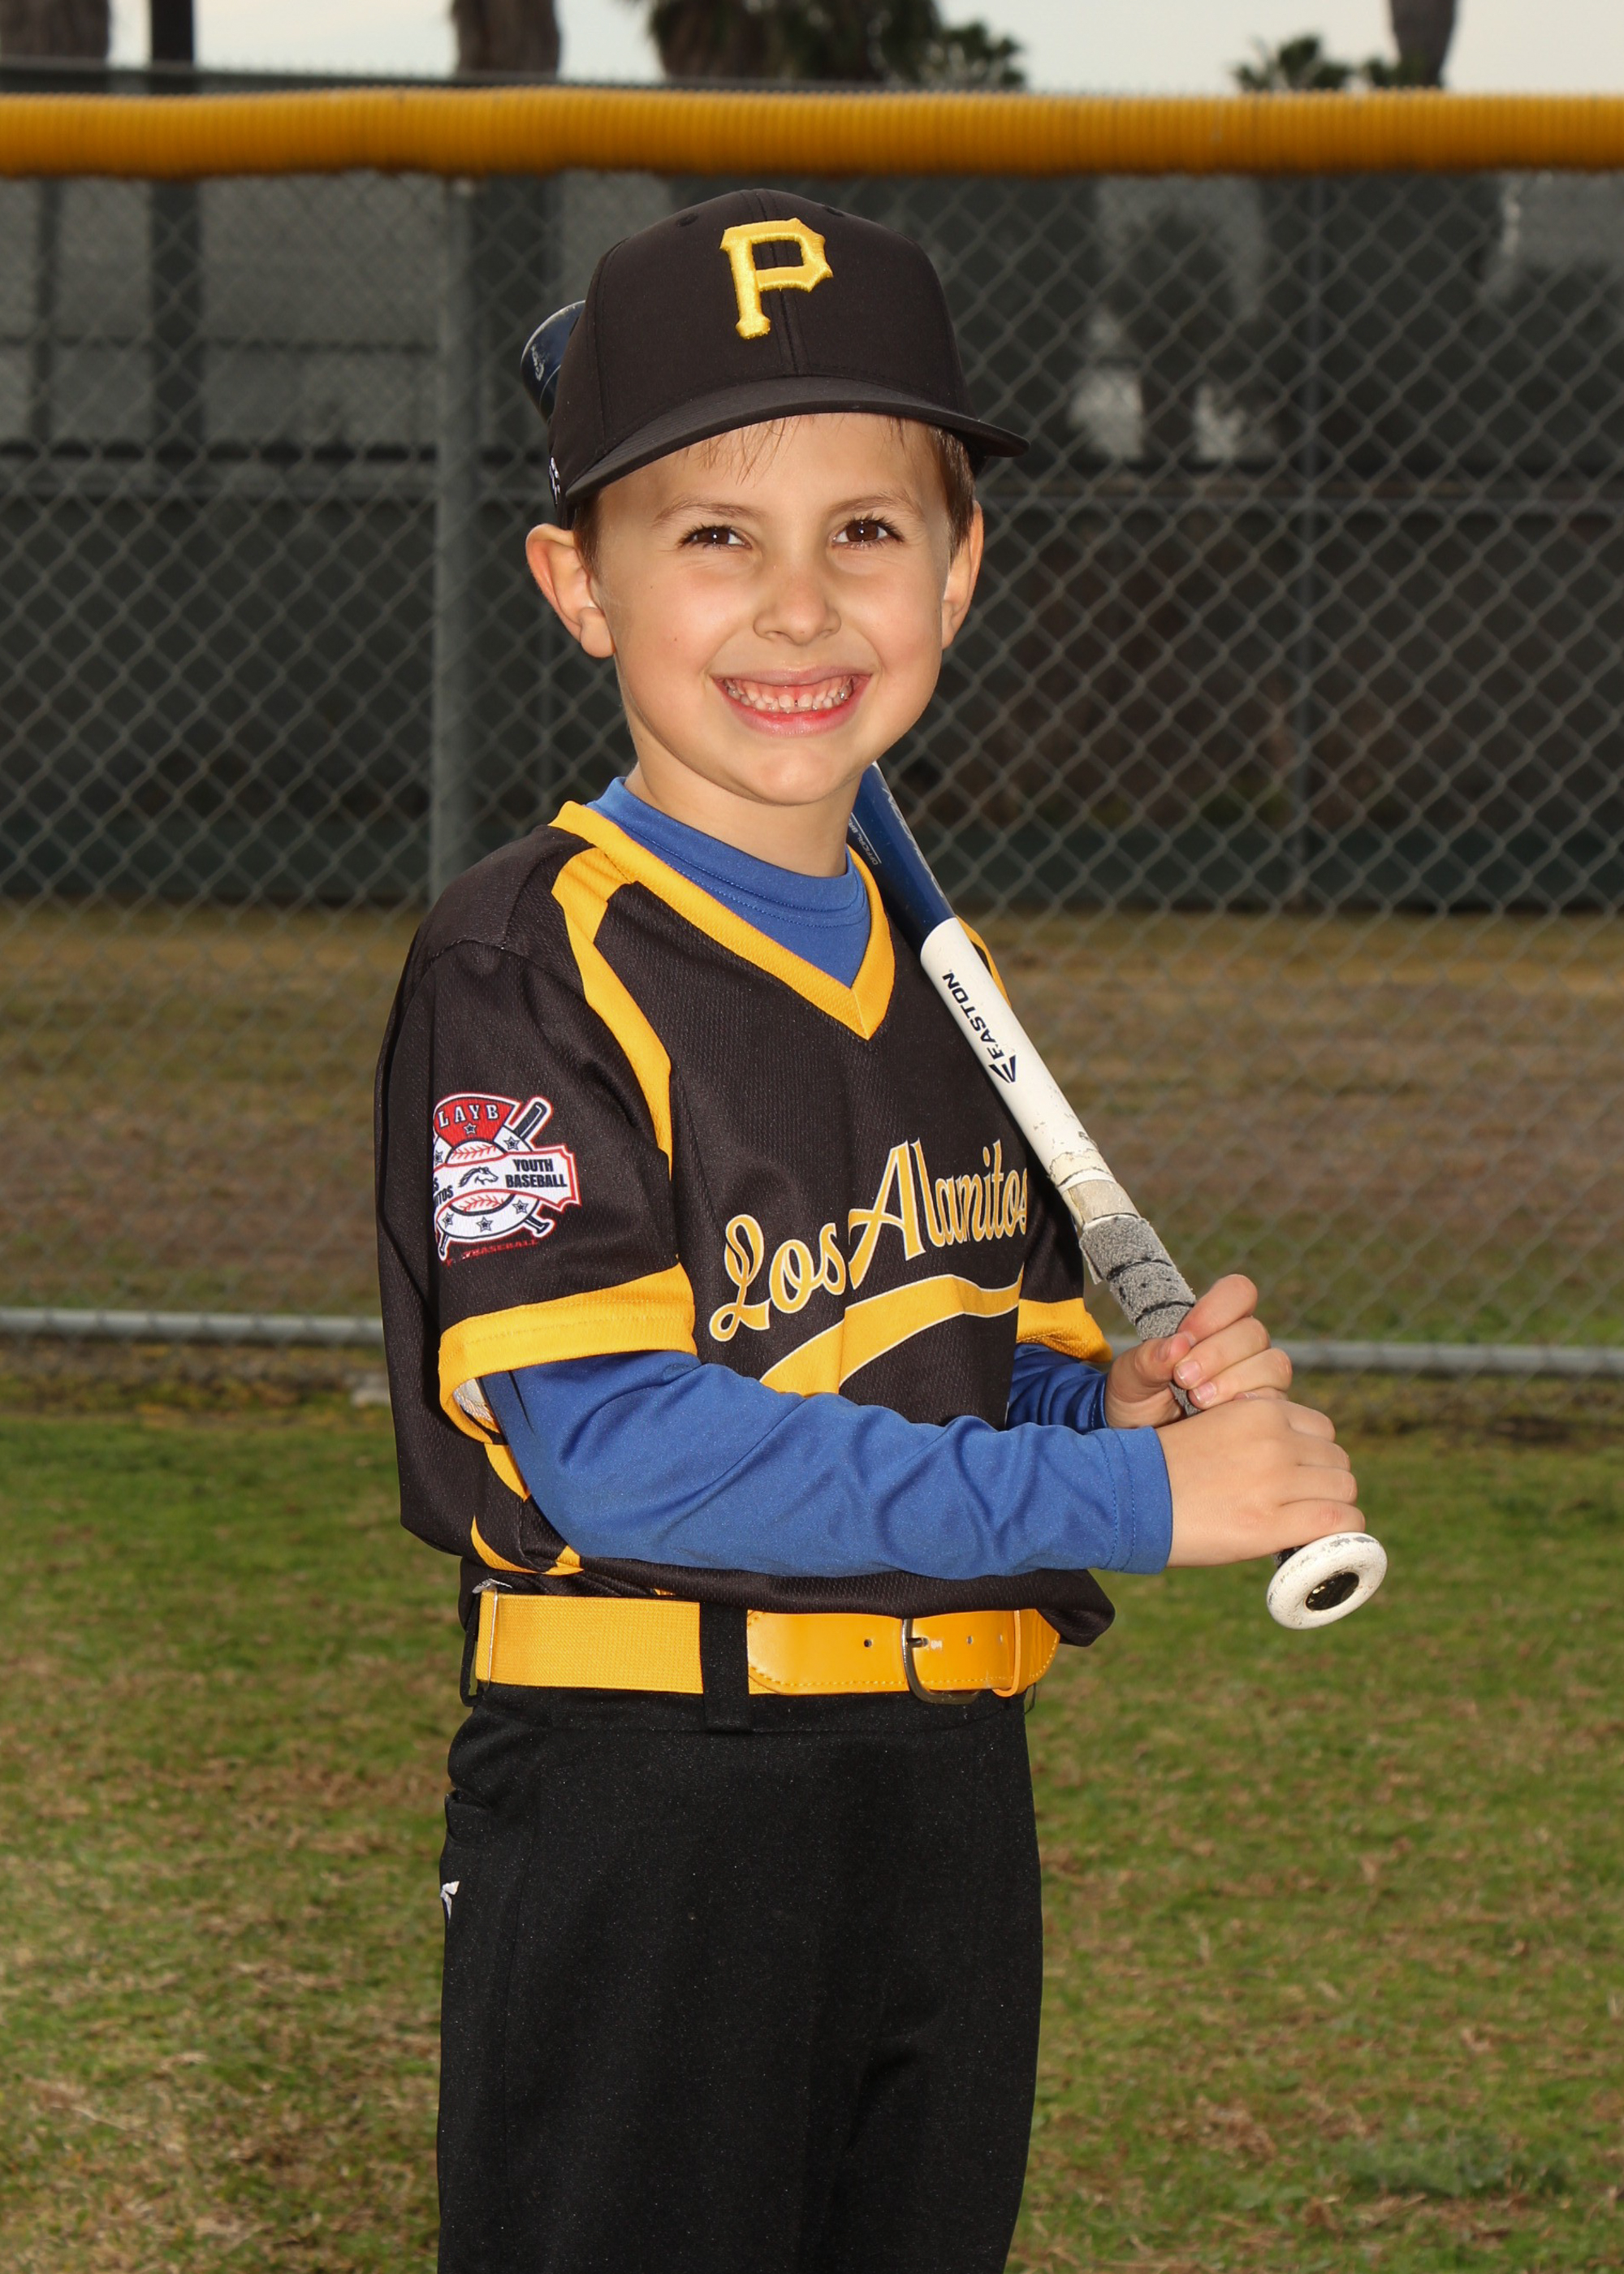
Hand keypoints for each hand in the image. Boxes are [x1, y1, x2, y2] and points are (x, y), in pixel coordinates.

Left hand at [1104, 1274, 1290, 1429]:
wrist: (1142, 1441)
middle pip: (1253, 1332)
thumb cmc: (1137, 1396)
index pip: (1238, 1293)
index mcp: (1212, 1322)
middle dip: (1216, 1355)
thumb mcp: (1130, 1377)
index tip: (1186, 1335)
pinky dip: (1250, 1404)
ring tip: (1198, 1399)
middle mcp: (1242, 1344)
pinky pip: (1277, 1400)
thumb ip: (1148, 1359)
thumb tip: (1178, 1345)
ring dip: (1235, 1380)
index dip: (1216, 1310)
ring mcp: (1258, 1375)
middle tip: (1183, 1378)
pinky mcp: (1266, 1407)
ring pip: (1272, 1364)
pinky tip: (1222, 1414)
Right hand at [1158, 1398, 1362, 1565]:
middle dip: (1324, 1483)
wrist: (1126, 1496)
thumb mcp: (1214, 1428)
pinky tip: (1325, 1543)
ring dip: (1332, 1508)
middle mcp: (1275, 1441)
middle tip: (1302, 1505)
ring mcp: (1276, 1481)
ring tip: (1310, 1525)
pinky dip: (1341, 1533)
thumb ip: (1255, 1435)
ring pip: (1344, 1490)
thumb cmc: (1165, 1468)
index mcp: (1260, 1411)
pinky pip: (1337, 1522)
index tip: (1300, 1477)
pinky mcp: (1271, 1522)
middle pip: (1336, 1460)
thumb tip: (1292, 1462)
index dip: (1314, 1456)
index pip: (1321, 1430)